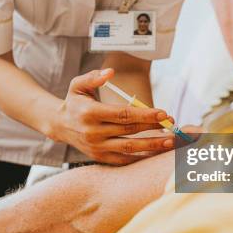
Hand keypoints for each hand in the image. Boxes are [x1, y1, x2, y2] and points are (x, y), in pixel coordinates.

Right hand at [51, 68, 174, 164]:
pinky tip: (156, 154)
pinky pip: (123, 160)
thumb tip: (110, 72)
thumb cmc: (74, 102)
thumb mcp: (78, 85)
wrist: (60, 126)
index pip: (123, 114)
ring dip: (151, 146)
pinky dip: (140, 158)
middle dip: (153, 127)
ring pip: (129, 148)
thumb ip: (93, 77)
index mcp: (90, 113)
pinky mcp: (99, 158)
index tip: (163, 113)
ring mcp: (96, 148)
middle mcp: (93, 132)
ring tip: (170, 142)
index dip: (145, 114)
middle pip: (129, 130)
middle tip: (172, 124)